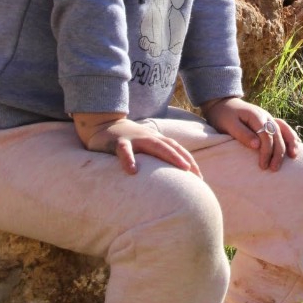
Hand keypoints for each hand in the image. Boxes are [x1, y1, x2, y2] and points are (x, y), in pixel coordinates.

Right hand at [73, 113, 201, 177]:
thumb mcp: (143, 147)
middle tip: (197, 175)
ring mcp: (134, 138)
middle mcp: (148, 137)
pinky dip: (128, 159)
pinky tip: (132, 172)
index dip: (189, 160)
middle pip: (170, 147)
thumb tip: (168, 178)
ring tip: (182, 168)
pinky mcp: (118, 142)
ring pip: (154, 146)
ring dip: (170, 156)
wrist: (102, 125)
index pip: (176, 149)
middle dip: (185, 159)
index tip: (200, 177)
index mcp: (155, 139)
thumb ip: (154, 157)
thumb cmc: (126, 141)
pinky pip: (124, 151)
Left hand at [200, 96, 298, 170]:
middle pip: (277, 135)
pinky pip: (283, 128)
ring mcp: (268, 118)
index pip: (266, 135)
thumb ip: (242, 134)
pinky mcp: (268, 121)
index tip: (263, 166)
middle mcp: (265, 116)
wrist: (222, 104)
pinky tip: (296, 145)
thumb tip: (257, 146)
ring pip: (284, 129)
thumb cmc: (223, 116)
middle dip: (278, 153)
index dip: (266, 151)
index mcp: (256, 116)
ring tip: (294, 156)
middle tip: (274, 169)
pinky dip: (291, 136)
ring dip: (290, 143)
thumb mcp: (229, 125)